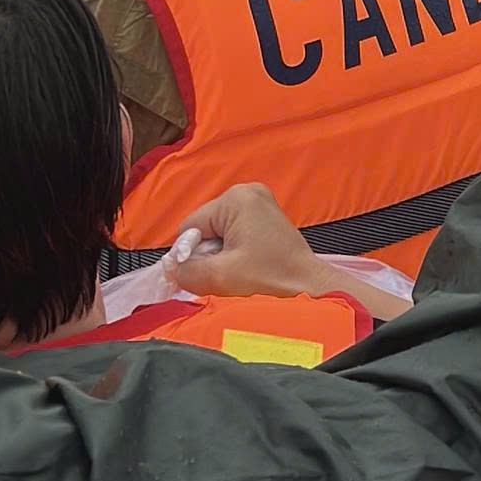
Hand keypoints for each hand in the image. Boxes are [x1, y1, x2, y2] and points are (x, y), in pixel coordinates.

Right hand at [162, 183, 328, 296]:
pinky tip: (247, 267)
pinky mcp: (267, 218)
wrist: (310, 288)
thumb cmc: (273, 279)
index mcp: (237, 197)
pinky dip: (233, 254)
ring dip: (220, 256)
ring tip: (239, 271)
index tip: (199, 274)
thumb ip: (186, 271)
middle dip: (208, 255)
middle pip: (205, 228)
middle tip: (224, 274)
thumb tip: (170, 270)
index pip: (190, 226)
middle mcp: (248, 193)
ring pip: (218, 234)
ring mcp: (260, 203)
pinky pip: (234, 235)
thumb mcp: (220, 276)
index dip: (189, 254)